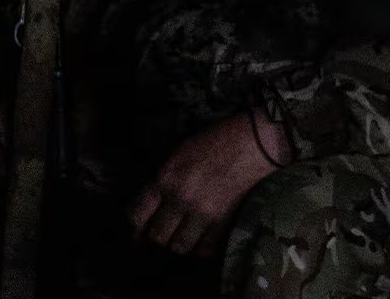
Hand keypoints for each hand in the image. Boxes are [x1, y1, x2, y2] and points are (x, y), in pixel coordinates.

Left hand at [129, 110, 290, 256]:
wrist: (254, 143)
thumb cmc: (216, 141)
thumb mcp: (179, 154)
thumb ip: (163, 180)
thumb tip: (152, 204)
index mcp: (166, 178)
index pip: (137, 214)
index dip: (135, 227)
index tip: (138, 231)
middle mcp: (181, 199)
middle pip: (157, 235)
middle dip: (157, 237)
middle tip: (161, 236)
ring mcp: (203, 212)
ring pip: (179, 246)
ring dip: (178, 244)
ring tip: (181, 238)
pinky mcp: (224, 221)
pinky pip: (205, 248)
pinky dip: (201, 248)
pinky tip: (201, 240)